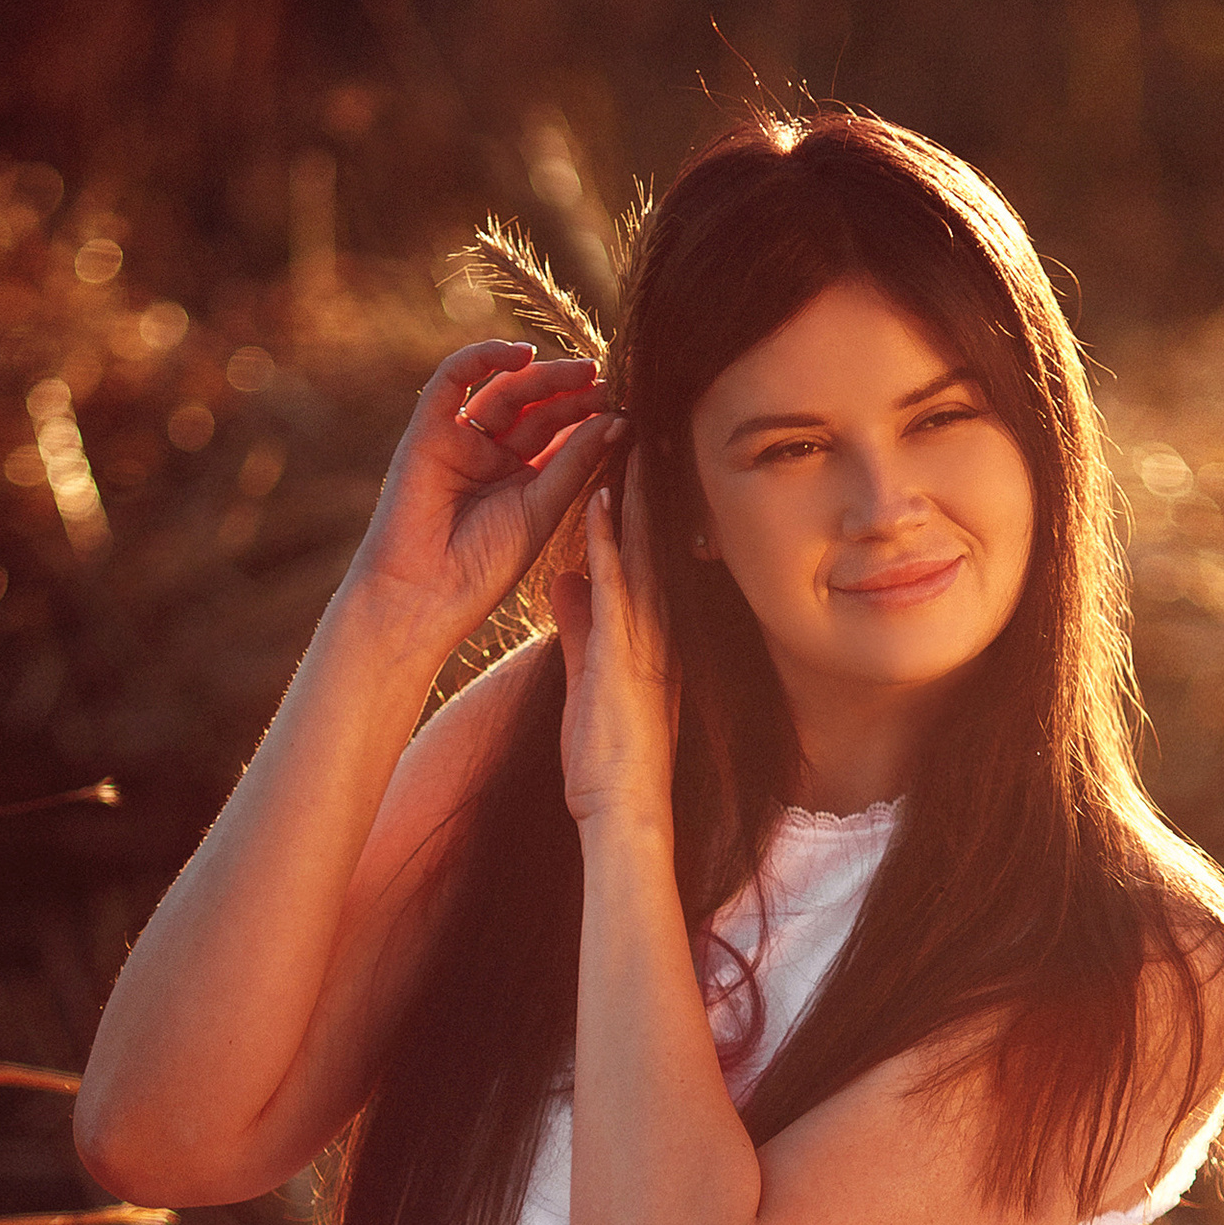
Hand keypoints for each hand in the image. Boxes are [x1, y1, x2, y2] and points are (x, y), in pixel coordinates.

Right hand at [340, 342, 617, 654]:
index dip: (591, 415)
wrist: (425, 595)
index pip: (559, 434)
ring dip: (544, 375)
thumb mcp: (542, 509)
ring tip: (586, 371)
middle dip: (574, 392)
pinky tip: (522, 354)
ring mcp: (459, 441)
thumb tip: (618, 419)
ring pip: (504, 391)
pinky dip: (483, 357)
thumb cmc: (484, 566)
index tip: (628, 404)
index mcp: (520, 481)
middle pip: (536, 408)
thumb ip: (575, 461)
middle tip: (611, 382)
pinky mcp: (427, 430)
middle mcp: (490, 457)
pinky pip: (451, 380)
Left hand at [554, 463, 676, 833]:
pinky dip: (607, 537)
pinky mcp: (624, 648)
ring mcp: (646, 634)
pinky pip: (616, 580)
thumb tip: (564, 580)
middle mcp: (659, 623)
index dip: (645, 501)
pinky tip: (599, 494)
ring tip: (630, 430)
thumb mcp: (589, 673)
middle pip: (656, 536)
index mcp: (654, 630)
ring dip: (635, 488)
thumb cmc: (608, 752)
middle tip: (648, 419)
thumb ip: (579, 623)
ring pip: (642, 545)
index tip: (638, 450)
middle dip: (651, 478)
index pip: (650, 552)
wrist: (623, 805)